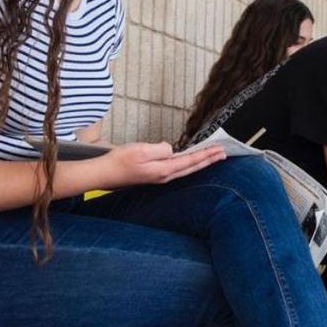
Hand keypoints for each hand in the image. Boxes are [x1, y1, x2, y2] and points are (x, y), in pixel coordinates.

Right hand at [98, 142, 225, 187]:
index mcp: (164, 170)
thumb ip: (160, 149)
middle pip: (192, 167)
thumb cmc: (119, 162)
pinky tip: (189, 160)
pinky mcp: (153, 175)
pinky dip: (188, 163)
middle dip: (208, 160)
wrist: (103, 173)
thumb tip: (171, 149)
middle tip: (223, 154)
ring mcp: (159, 176)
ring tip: (212, 156)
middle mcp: (165, 176)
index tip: (219, 150)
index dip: (206, 155)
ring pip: (186, 168)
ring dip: (200, 161)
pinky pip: (176, 168)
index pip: (191, 161)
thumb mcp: (141, 150)